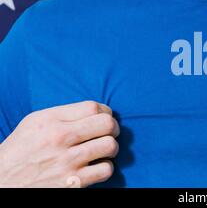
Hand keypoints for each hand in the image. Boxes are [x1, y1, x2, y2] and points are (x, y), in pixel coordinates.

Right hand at [0, 101, 119, 187]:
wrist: (2, 181)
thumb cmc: (22, 149)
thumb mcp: (35, 123)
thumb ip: (65, 114)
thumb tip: (98, 111)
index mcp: (51, 120)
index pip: (93, 107)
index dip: (106, 112)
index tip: (103, 118)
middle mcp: (60, 138)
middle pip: (107, 124)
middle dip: (113, 128)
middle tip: (108, 133)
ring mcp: (67, 162)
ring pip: (110, 146)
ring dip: (111, 148)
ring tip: (102, 151)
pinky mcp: (73, 183)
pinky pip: (106, 170)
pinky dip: (105, 168)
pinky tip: (96, 166)